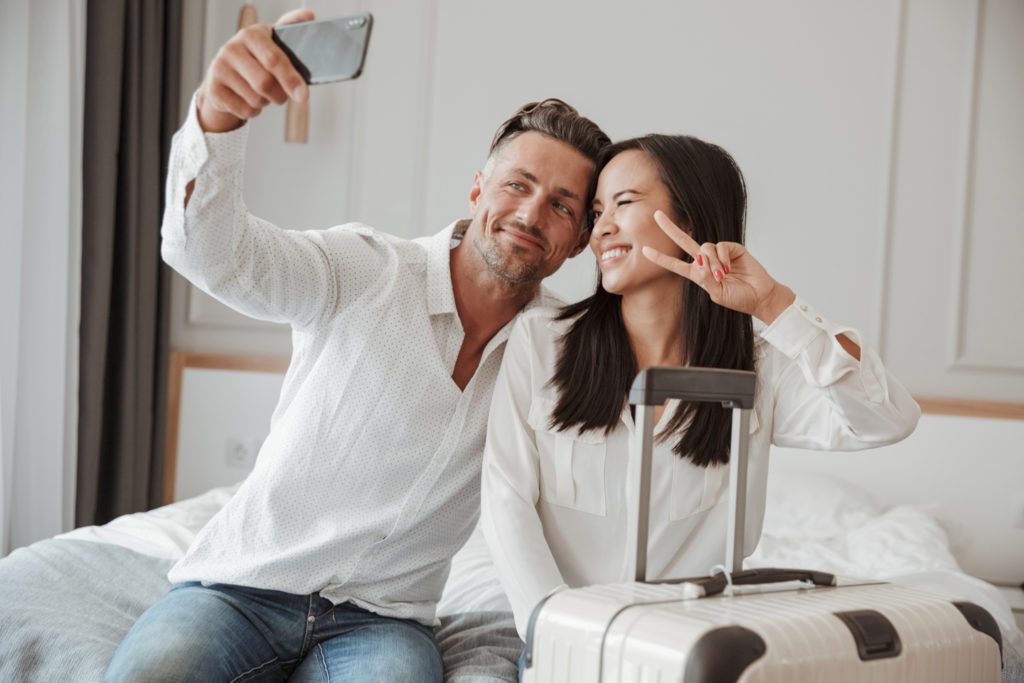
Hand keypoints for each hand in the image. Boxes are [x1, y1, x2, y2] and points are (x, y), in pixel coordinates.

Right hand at [196, 8, 313, 132]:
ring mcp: (220, 68)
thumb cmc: (256, 58)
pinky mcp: (213, 89)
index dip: (291, 79)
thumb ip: (290, 27)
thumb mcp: (272, 40)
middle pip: (265, 84)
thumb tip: (309, 15)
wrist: (224, 75)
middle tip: (282, 95)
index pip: (274, 60)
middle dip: (280, 95)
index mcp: (251, 35)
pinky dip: (253, 110)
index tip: (303, 95)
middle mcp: (232, 49)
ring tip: (261, 92)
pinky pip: (245, 110)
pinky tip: (248, 99)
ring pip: (256, 99)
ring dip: (266, 102)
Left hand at [642, 210, 794, 323]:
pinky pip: (720, 246)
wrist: (759, 296)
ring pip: (704, 248)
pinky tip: (730, 268)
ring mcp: (719, 253)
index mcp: (698, 274)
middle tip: (656, 215)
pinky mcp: (732, 248)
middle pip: (684, 241)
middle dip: (670, 228)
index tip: (644, 250)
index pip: (675, 264)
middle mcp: (706, 261)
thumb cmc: (738, 298)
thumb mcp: (716, 293)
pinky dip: (723, 258)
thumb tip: (700, 260)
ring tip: (723, 275)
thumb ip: (705, 278)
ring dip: (712, 262)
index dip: (660, 258)